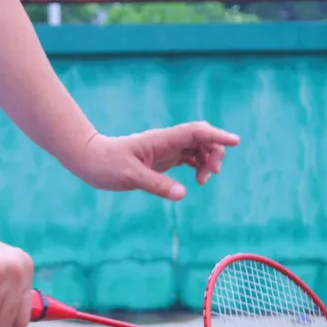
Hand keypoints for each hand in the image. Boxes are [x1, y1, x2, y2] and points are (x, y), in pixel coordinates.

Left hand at [78, 121, 239, 199]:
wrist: (90, 160)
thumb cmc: (106, 164)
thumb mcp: (130, 176)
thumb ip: (156, 184)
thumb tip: (182, 194)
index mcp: (162, 139)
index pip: (196, 131)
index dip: (217, 135)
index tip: (235, 141)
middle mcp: (167, 141)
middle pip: (202, 138)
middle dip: (215, 152)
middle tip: (210, 175)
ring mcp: (166, 149)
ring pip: (197, 148)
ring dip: (207, 161)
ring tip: (203, 181)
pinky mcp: (163, 159)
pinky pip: (189, 157)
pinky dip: (198, 166)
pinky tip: (197, 180)